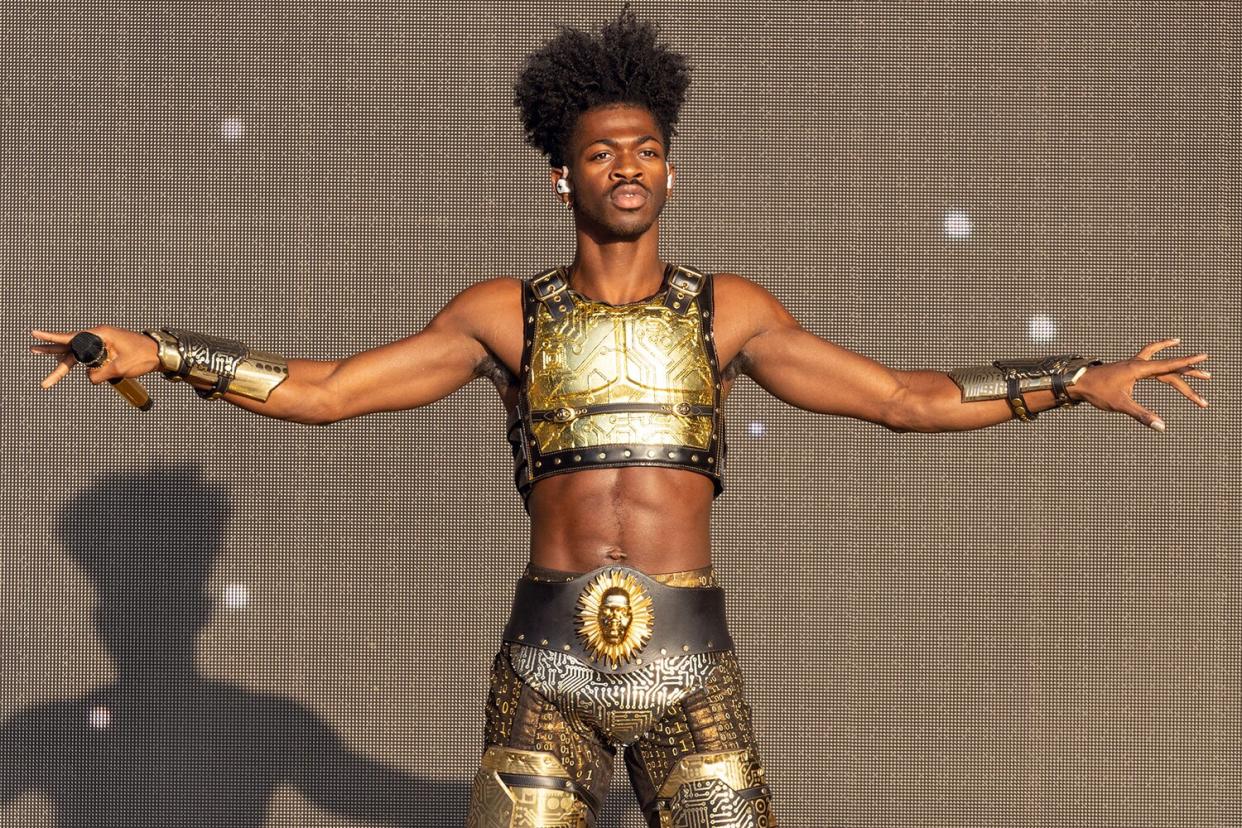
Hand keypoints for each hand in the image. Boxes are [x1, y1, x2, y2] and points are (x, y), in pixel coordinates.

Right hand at [30, 326, 160, 388]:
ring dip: (63, 363)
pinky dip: (79, 364)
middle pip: (71, 347)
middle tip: (31, 350)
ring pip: (77, 354)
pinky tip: (68, 370)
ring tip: (48, 376)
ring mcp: (102, 343)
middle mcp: (98, 336)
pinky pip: (87, 357)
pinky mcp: (106, 350)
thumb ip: (100, 374)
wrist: (161, 354)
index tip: (36, 334)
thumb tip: (88, 378)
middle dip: (52, 352)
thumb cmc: (144, 356)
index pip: (72, 337)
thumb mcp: (121, 368)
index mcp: (101, 334)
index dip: (52, 337)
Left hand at [1069, 338, 1210, 430]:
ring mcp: (1133, 365)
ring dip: (1176, 361)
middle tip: (1208, 376)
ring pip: (1160, 361)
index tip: (1204, 356)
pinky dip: (1159, 354)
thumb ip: (1142, 415)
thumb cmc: (1096, 392)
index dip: (1188, 362)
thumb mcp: (1120, 405)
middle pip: (1169, 366)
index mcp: (1139, 369)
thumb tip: (1162, 426)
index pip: (1169, 365)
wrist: (1077, 382)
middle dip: (1189, 371)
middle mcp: (1138, 364)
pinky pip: (1149, 359)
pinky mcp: (1128, 368)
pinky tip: (1162, 357)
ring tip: (1191, 356)